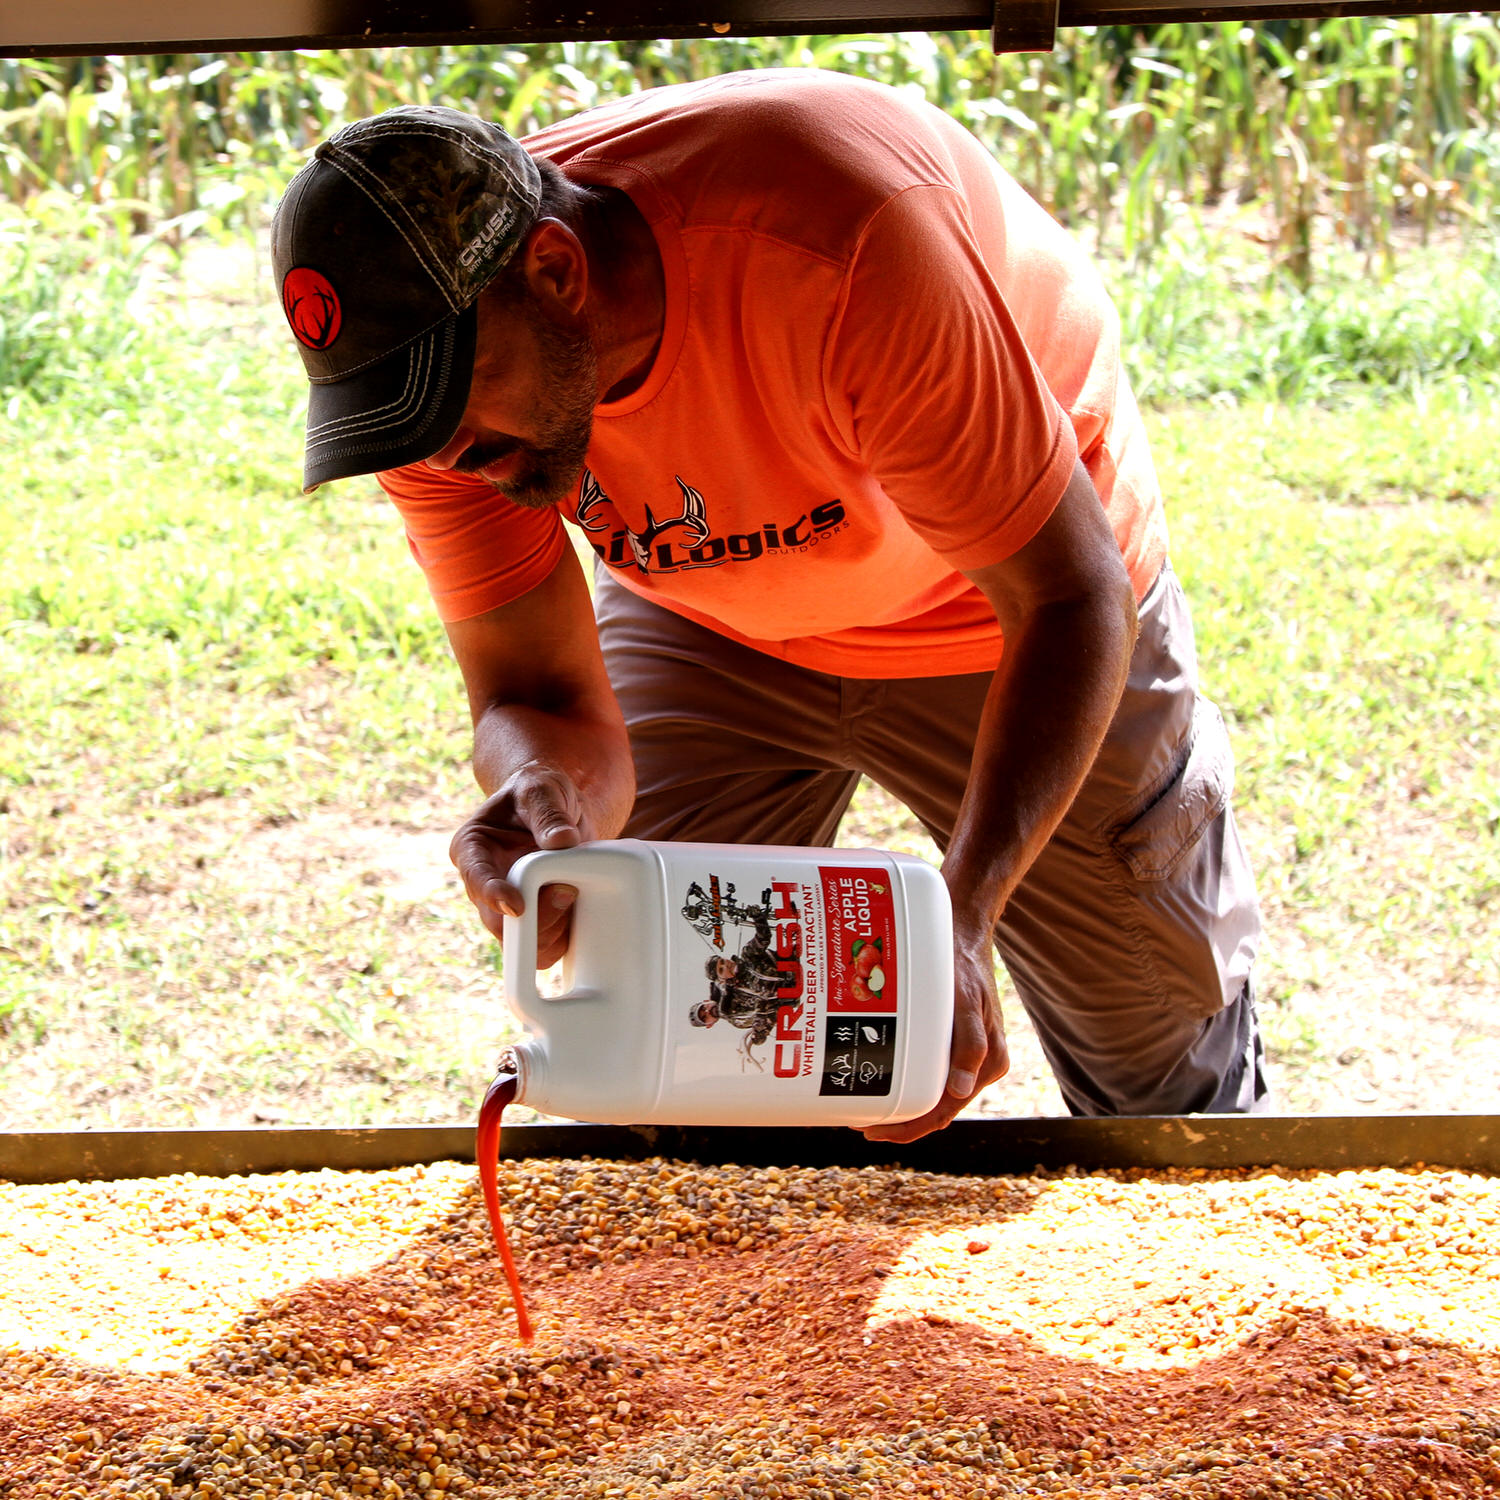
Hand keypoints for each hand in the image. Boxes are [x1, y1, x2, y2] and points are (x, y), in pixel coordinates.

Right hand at [449, 763, 584, 964]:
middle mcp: (484, 883)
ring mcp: (506, 905)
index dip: (493, 895)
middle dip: (534, 917)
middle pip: (496, 922)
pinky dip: (562, 938)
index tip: (517, 905)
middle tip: (567, 890)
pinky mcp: (533, 919)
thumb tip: (562, 841)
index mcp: (472, 849)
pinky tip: (578, 912)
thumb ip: (548, 811)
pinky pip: (542, 948)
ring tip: (574, 893)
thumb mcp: (542, 788)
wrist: (556, 808)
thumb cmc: (540, 793)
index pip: (475, 878)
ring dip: (550, 930)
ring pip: (520, 943)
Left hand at [862, 931, 1008, 1143]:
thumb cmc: (965, 964)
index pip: (943, 1112)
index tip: (872, 1130)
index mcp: (989, 1062)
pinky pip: (930, 1068)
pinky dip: (907, 1077)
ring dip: (901, 1101)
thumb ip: (970, 1043)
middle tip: (857, 1120)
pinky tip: (881, 1074)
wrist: (966, 931)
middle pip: (935, 1107)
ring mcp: (967, 1052)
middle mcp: (979, 1064)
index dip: (907, 1128)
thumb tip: (960, 1090)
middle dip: (898, 1120)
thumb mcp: (967, 999)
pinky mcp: (954, 1038)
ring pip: (931, 1090)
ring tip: (864, 1104)